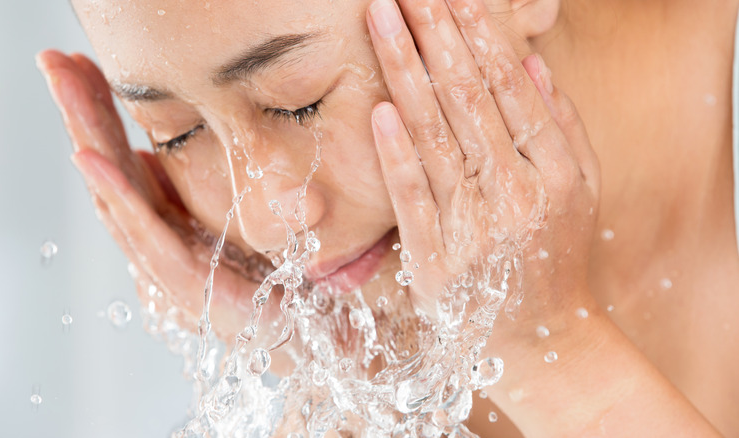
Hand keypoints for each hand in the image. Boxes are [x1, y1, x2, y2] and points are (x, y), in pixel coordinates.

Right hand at [36, 50, 264, 338]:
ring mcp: (167, 264)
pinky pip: (146, 233)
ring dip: (90, 138)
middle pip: (111, 171)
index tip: (81, 65)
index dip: (102, 114)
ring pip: (118, 194)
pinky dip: (117, 194)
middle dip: (83, 114)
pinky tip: (91, 157)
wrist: (307, 330)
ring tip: (67, 89)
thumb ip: (184, 194)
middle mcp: (158, 242)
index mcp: (166, 224)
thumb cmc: (270, 278)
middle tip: (55, 61)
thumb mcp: (227, 220)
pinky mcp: (187, 284)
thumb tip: (145, 157)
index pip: (125, 160)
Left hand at [366, 0, 599, 334]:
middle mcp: (516, 193)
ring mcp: (475, 227)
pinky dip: (397, 153)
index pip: (508, 87)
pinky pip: (414, 199)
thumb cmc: (557, 258)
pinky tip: (380, 109)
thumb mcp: (580, 191)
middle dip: (434, 35)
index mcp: (554, 170)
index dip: (479, 36)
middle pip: (467, 99)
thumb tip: (532, 63)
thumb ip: (561, 126)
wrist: (546, 341)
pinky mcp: (438, 261)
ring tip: (382, 20)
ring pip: (436, 136)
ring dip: (406, 71)